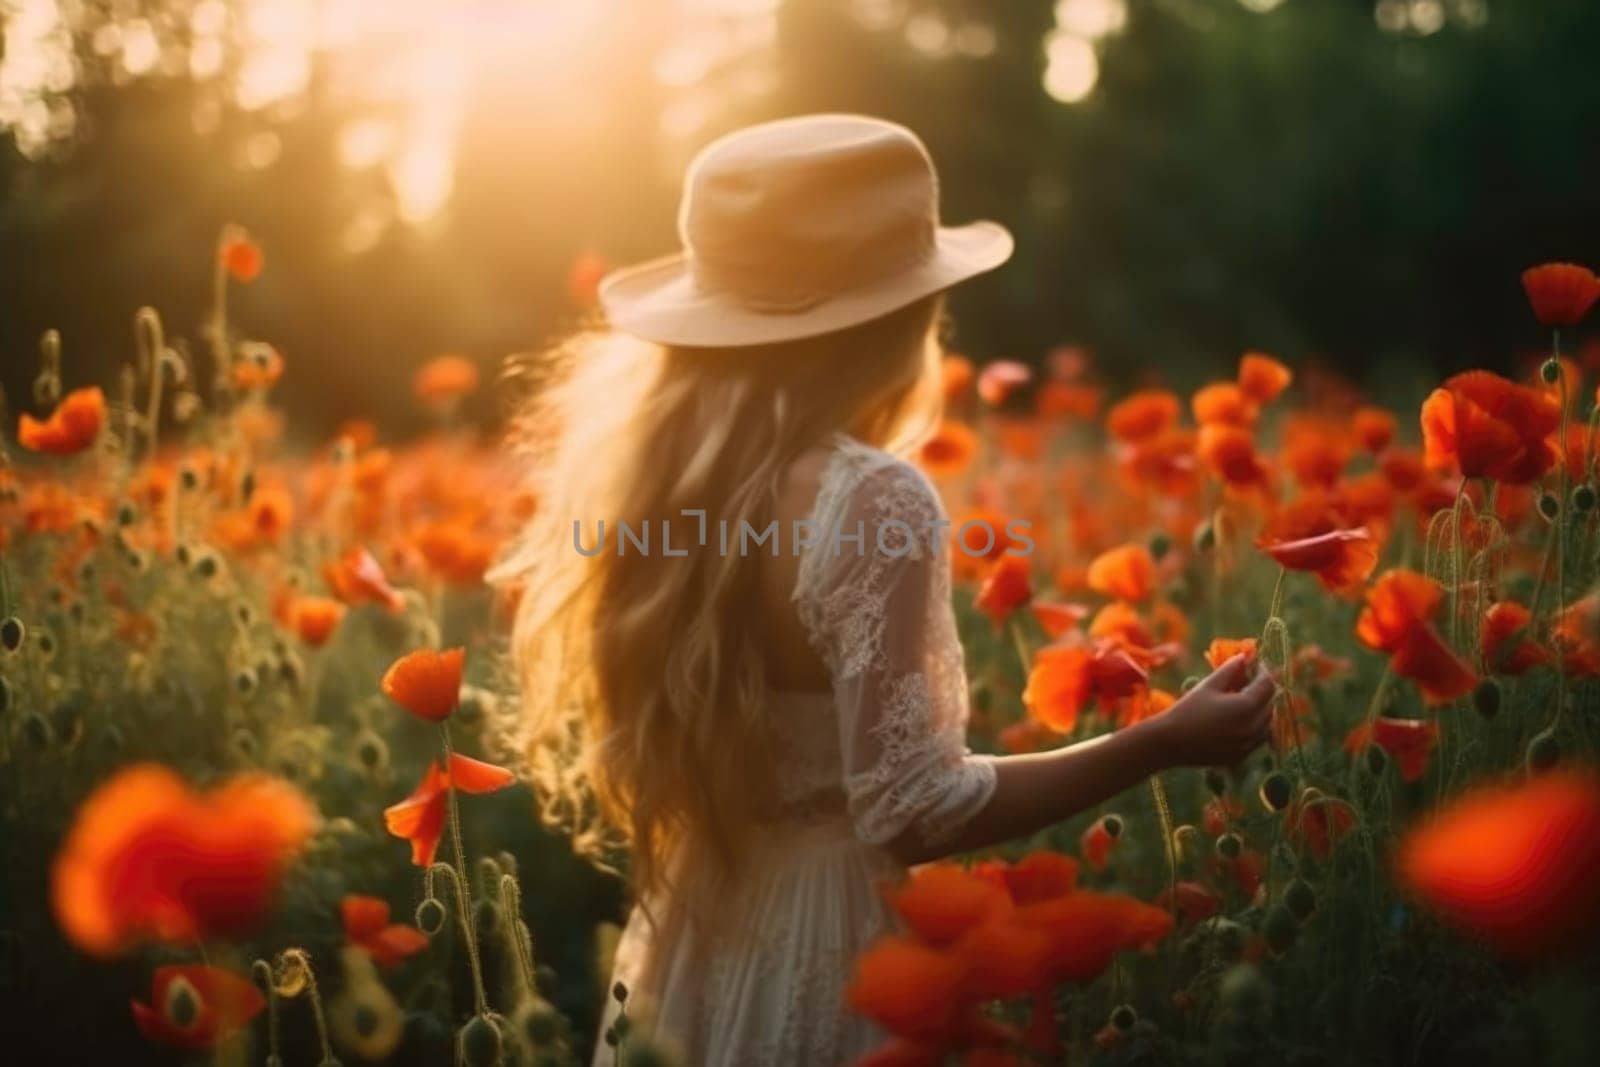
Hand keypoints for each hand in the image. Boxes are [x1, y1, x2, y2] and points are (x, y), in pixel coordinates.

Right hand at [1147, 654, 1274, 767]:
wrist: (1171, 742)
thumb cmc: (1187, 710)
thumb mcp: (1209, 685)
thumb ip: (1230, 669)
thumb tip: (1245, 656)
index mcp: (1246, 707)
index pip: (1268, 684)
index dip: (1264, 671)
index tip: (1255, 663)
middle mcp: (1253, 727)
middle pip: (1271, 703)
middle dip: (1263, 689)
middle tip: (1247, 680)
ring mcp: (1249, 744)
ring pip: (1267, 722)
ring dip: (1261, 708)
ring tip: (1242, 699)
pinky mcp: (1242, 755)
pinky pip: (1258, 737)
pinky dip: (1255, 725)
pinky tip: (1238, 719)